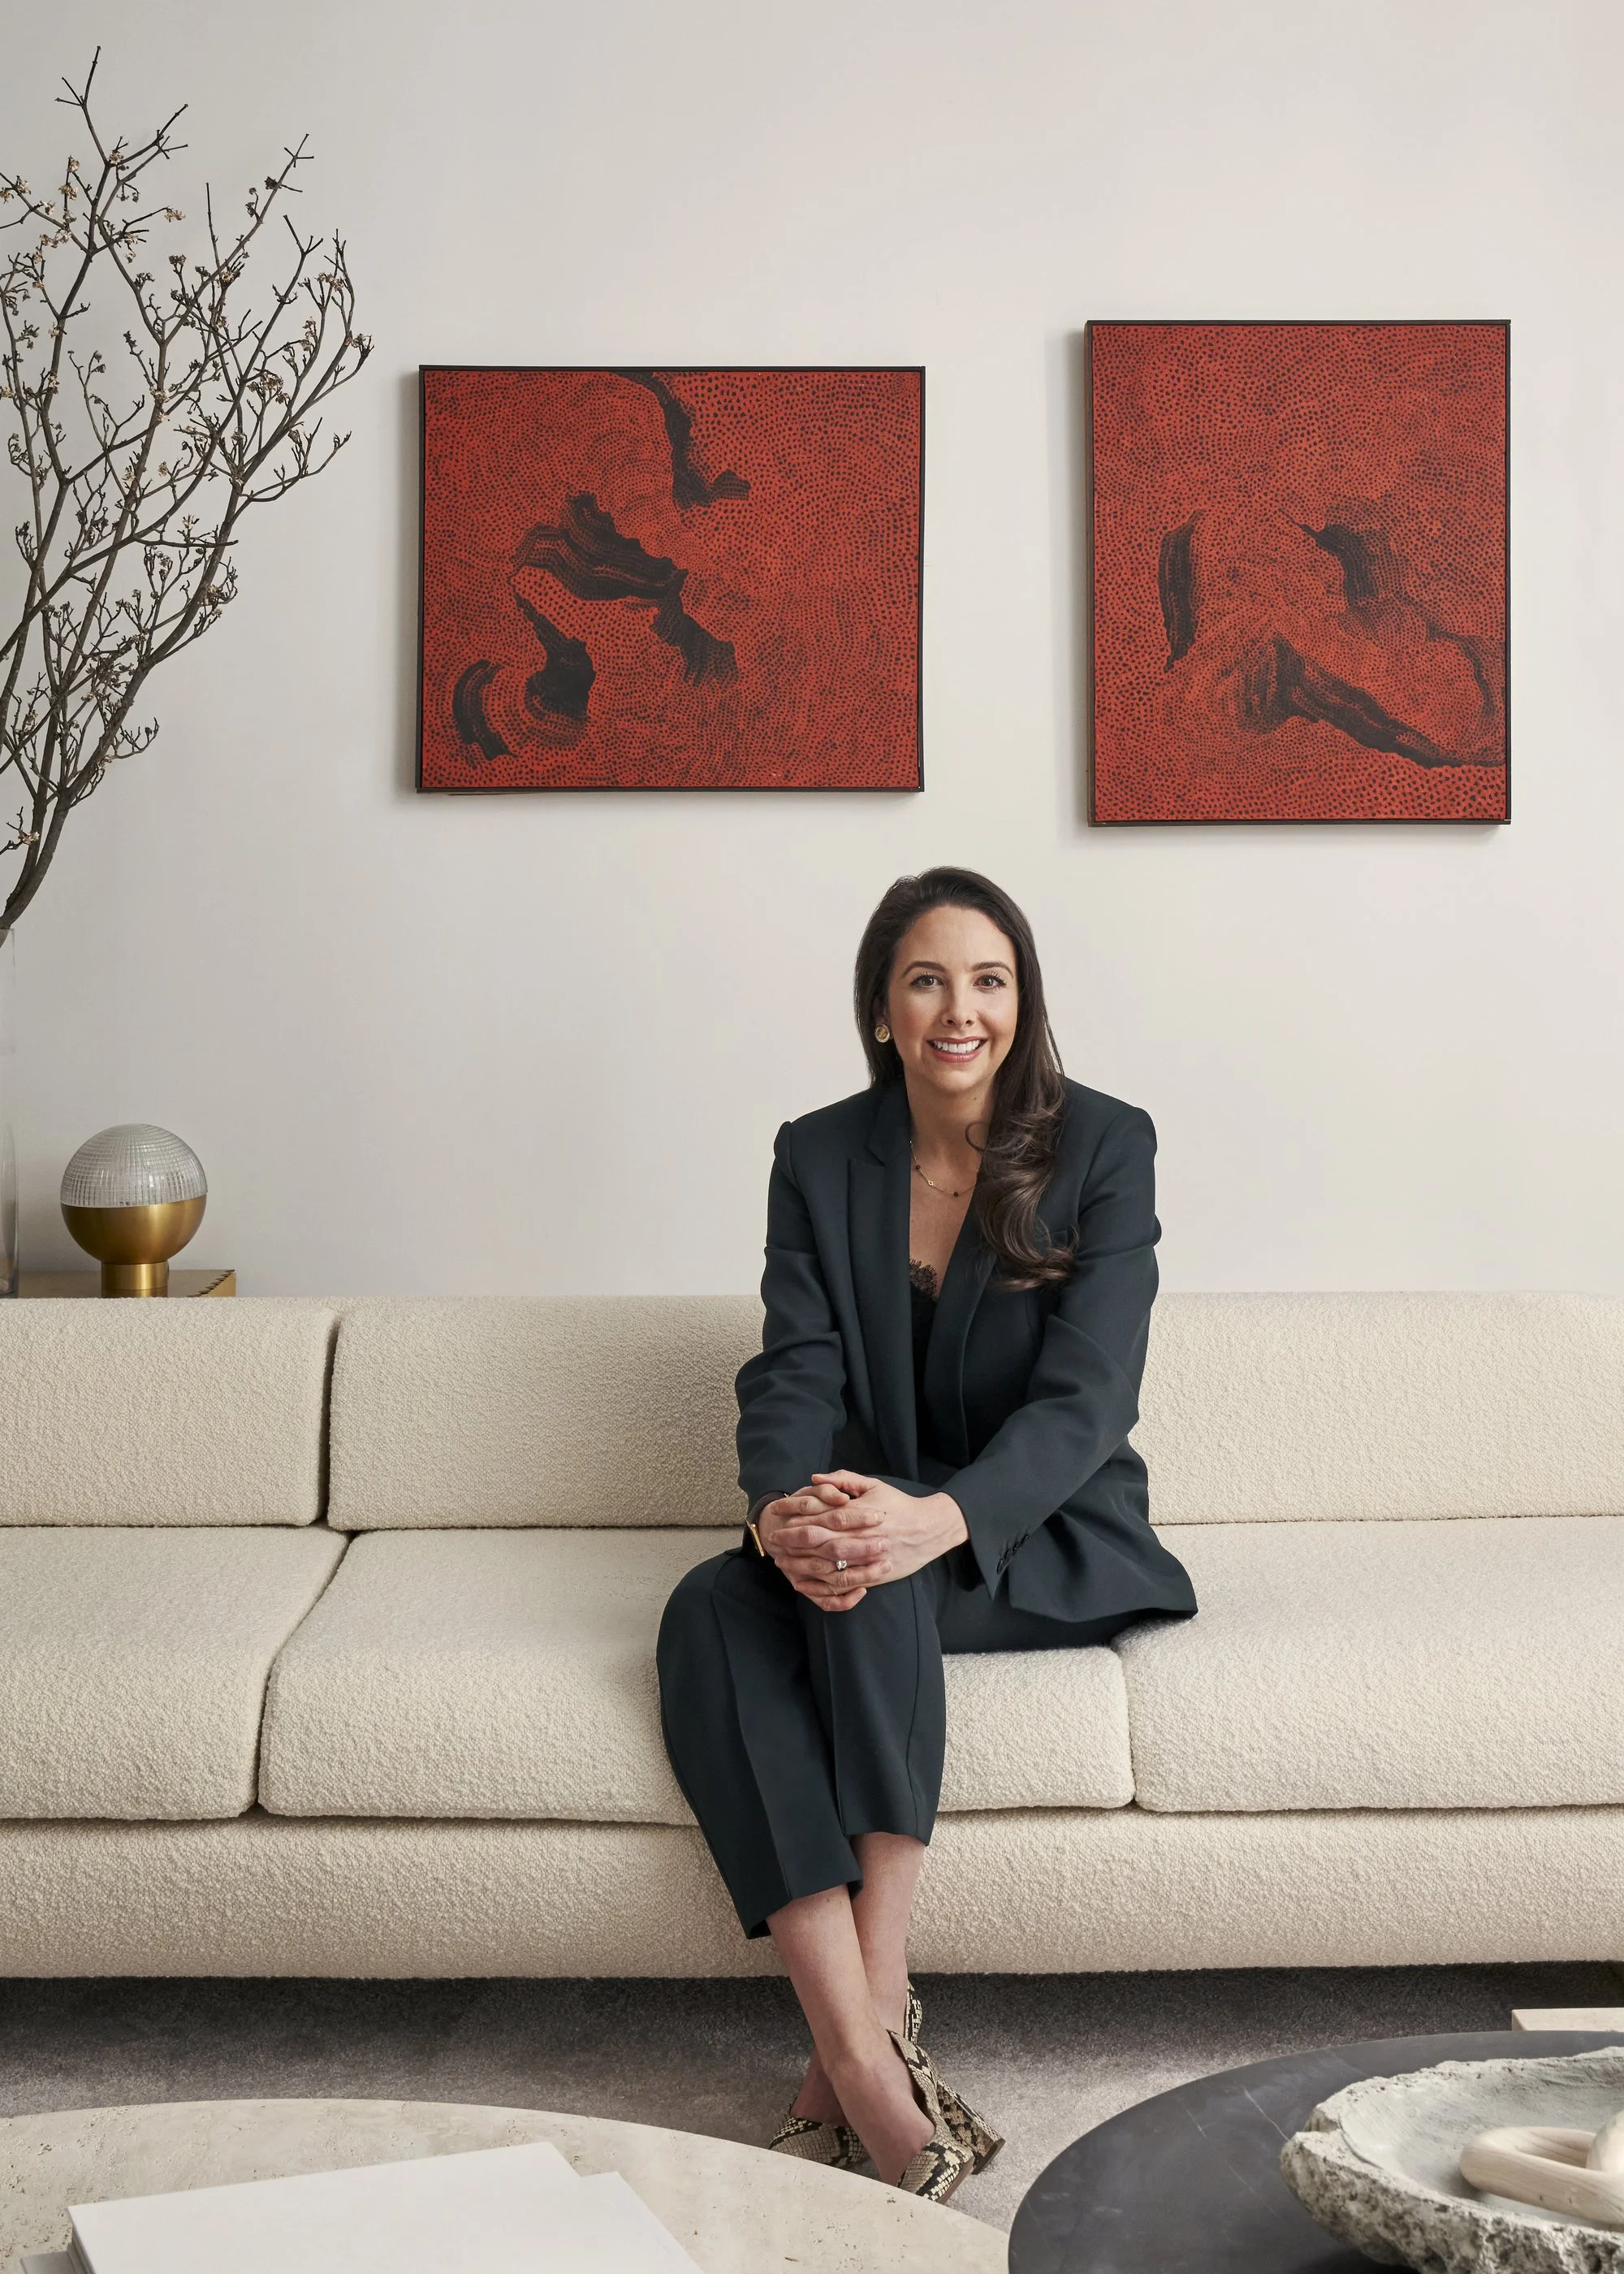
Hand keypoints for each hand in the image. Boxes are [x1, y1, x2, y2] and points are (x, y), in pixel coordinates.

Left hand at [761, 1471, 968, 1609]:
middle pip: (819, 1541)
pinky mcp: (871, 1576)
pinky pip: (842, 1585)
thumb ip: (843, 1479)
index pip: (821, 1515)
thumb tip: (814, 1479)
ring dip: (801, 1565)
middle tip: (774, 1542)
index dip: (797, 1518)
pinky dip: (820, 1586)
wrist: (929, 1529)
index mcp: (859, 1513)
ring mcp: (866, 1558)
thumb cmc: (899, 1504)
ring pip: (828, 1565)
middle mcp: (860, 1537)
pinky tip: (803, 1583)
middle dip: (793, 1542)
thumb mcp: (874, 1485)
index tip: (779, 1518)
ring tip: (783, 1563)